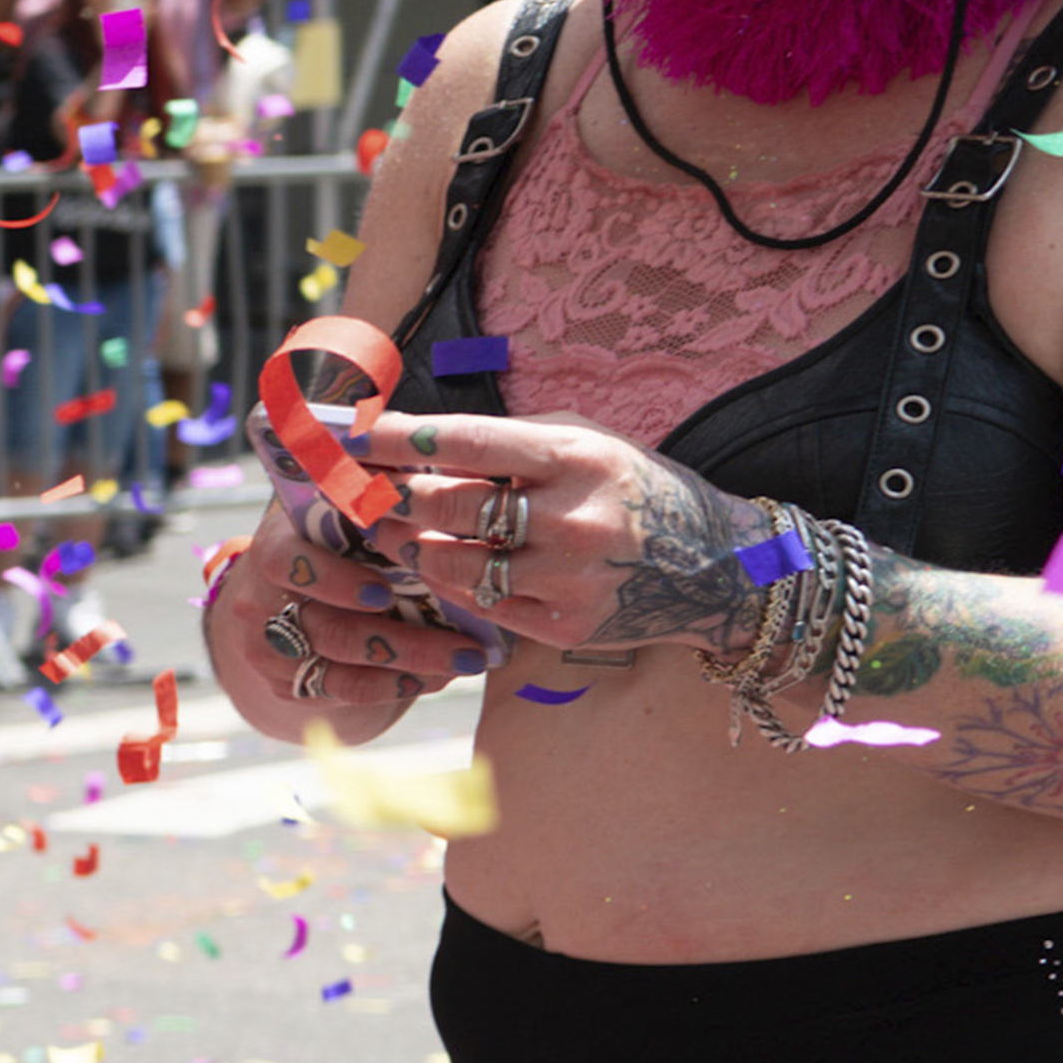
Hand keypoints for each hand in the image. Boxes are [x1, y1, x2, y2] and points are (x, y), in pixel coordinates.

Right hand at [205, 494, 480, 744]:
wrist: (284, 592)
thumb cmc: (336, 539)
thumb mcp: (343, 512)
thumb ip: (378, 498)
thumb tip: (446, 480)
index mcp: (276, 545)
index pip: (291, 563)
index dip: (335, 581)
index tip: (384, 593)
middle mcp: (261, 599)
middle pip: (330, 629)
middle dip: (407, 641)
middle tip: (469, 646)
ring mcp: (269, 647)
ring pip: (342, 670)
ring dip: (413, 667)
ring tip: (468, 661)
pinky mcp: (285, 684)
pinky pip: (344, 693)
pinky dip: (396, 687)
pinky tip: (437, 677)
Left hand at [344, 404, 767, 669]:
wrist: (717, 567)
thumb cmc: (634, 490)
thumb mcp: (587, 442)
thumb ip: (508, 441)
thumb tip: (413, 439)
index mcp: (576, 458)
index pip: (465, 442)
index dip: (395, 440)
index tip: (345, 437)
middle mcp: (572, 519)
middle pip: (445, 506)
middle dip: (387, 498)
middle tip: (356, 492)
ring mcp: (568, 578)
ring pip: (449, 565)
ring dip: (407, 547)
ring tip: (391, 531)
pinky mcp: (565, 625)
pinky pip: (479, 606)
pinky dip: (449, 587)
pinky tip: (439, 568)